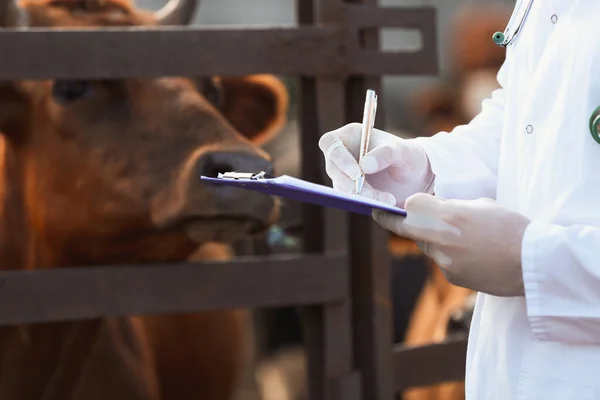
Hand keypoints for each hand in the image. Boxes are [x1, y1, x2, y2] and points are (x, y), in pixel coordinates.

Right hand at [318, 123, 434, 206]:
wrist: (414, 176)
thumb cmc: (407, 156)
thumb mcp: (402, 151)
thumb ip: (386, 154)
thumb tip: (364, 165)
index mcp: (350, 135)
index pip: (330, 143)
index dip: (339, 158)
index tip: (357, 174)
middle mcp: (342, 153)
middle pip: (333, 169)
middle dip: (351, 184)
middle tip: (371, 195)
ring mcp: (343, 173)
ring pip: (341, 186)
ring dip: (361, 195)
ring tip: (388, 199)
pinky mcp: (348, 189)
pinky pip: (350, 198)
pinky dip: (366, 202)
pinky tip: (384, 202)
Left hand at [372, 193, 530, 296]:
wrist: (533, 263)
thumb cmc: (512, 228)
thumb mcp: (482, 205)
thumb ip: (454, 206)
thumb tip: (439, 208)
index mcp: (449, 215)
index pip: (410, 206)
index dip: (405, 205)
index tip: (393, 207)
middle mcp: (441, 239)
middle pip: (408, 228)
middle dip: (397, 222)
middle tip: (383, 215)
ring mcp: (444, 261)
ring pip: (428, 246)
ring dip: (434, 240)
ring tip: (463, 238)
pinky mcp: (452, 277)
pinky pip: (443, 262)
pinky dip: (451, 257)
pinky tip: (473, 255)